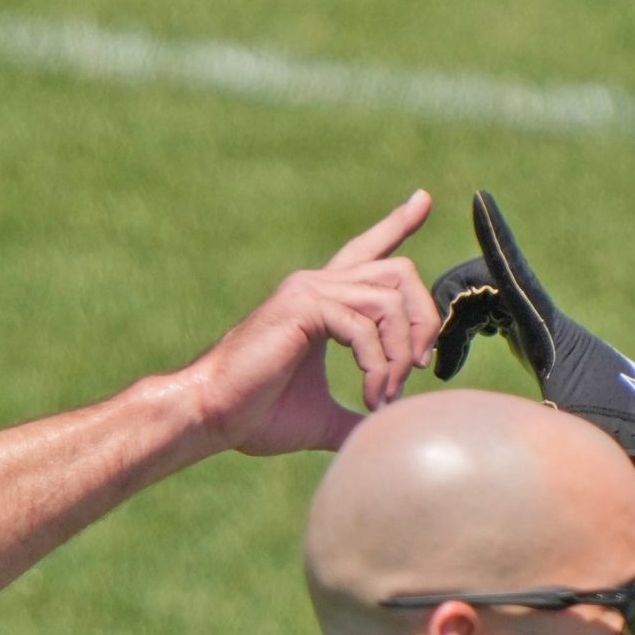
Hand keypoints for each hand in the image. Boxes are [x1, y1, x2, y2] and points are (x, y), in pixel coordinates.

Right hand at [185, 190, 440, 455]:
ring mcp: (309, 291)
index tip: (423, 200)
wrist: (211, 415)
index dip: (397, 225)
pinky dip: (378, 365)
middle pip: (398, 272)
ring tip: (386, 396)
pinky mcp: (302, 307)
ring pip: (389, 299)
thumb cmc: (256, 415)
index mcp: (321, 300)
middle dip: (423, 319)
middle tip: (421, 368)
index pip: (366, 251)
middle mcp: (316, 285)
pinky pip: (363, 326)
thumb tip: (385, 435)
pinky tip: (371, 396)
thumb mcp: (324, 416)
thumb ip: (357, 414)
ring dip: (401, 353)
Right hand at [427, 191, 634, 495]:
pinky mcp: (535, 344)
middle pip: (484, 281)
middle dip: (449, 299)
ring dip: (455, 319)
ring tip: (440, 365)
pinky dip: (466, 329)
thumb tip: (492, 432)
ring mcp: (537, 329)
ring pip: (484, 300)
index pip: (513, 271)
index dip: (495, 234)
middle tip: (432, 351)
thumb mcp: (569, 427)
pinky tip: (453, 358)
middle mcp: (540, 319)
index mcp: (545, 329)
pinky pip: (490, 317)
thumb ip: (530, 422)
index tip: (480, 199)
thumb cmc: (618, 430)